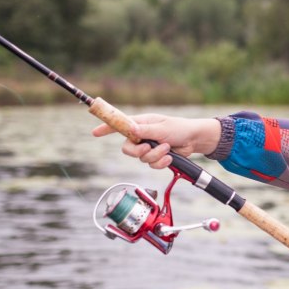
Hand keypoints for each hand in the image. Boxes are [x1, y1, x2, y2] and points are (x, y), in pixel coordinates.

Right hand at [92, 114, 220, 168]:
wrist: (193, 140)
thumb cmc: (179, 128)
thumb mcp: (163, 128)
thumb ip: (146, 131)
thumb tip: (131, 130)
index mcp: (141, 124)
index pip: (119, 125)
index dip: (106, 128)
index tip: (95, 132)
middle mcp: (141, 136)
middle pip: (127, 148)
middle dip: (138, 151)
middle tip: (148, 148)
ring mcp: (148, 147)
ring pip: (141, 158)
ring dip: (155, 155)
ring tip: (167, 148)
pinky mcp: (156, 157)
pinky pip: (151, 165)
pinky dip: (161, 162)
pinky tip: (169, 157)